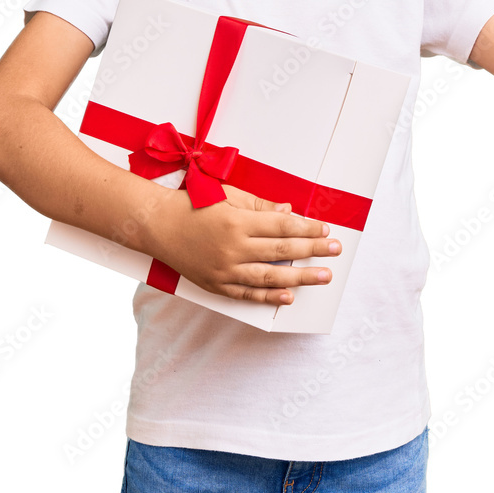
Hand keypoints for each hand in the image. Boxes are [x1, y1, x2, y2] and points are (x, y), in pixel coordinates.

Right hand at [150, 183, 341, 304]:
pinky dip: (270, 295)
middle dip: (313, 250)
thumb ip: (260, 206)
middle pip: (282, 250)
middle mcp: (233, 248)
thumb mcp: (228, 197)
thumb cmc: (194, 204)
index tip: (325, 230)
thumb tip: (290, 213)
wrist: (158, 225)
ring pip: (271, 276)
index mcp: (237, 222)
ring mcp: (225, 270)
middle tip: (335, 250)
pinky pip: (248, 293)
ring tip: (324, 276)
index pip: (282, 226)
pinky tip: (290, 295)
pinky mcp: (216, 285)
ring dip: (301, 277)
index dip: (307, 228)